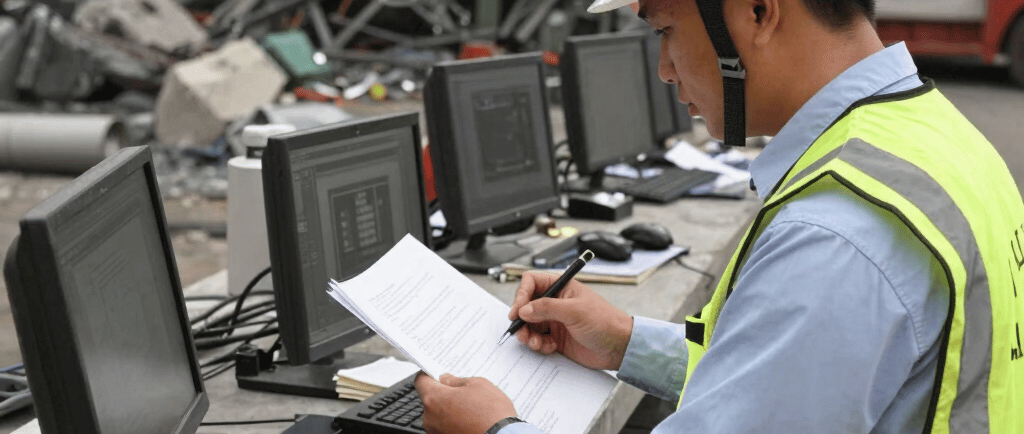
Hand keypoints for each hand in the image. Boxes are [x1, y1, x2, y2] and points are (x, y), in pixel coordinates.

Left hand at [414, 372, 516, 433]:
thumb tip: (447, 380)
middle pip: (430, 399)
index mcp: (434, 399)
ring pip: (438, 414)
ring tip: (470, 410)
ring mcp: (436, 432)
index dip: (429, 375)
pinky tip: (470, 421)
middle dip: (443, 394)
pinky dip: (454, 423)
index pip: (421, 381)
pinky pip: (444, 427)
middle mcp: (429, 418)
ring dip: (449, 410)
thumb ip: (457, 381)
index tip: (436, 374)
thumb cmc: (491, 413)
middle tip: (462, 393)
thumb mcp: (478, 385)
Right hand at [508, 271, 632, 370]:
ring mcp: (555, 320)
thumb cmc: (605, 322)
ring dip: (528, 335)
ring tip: (536, 343)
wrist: (618, 347)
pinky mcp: (556, 337)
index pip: (532, 282)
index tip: (517, 312)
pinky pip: (537, 339)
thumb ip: (547, 308)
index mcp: (561, 287)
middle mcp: (555, 302)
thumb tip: (523, 309)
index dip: (521, 295)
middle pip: (526, 305)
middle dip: (521, 319)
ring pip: (529, 324)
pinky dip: (538, 344)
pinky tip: (550, 347)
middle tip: (521, 331)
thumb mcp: (575, 311)